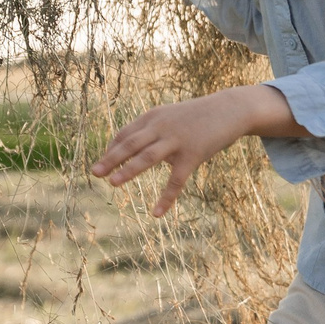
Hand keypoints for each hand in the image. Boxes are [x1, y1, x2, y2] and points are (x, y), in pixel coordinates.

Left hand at [89, 85, 292, 215]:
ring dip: (129, 170)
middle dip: (111, 158)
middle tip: (94, 172)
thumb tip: (133, 149)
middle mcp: (161, 127)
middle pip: (130, 143)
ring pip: (148, 157)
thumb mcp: (171, 117)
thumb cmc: (197, 116)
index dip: (111, 149)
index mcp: (153, 118)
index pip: (125, 134)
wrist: (230, 110)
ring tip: (113, 183)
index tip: (101, 162)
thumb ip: (152, 130)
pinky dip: (166, 198)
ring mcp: (177, 140)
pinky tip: (156, 213)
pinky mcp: (193, 155)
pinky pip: (176, 180)